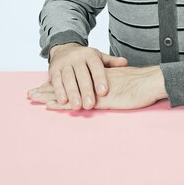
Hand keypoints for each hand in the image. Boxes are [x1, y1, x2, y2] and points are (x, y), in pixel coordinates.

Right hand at [27, 43, 128, 109]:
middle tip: (90, 105)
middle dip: (86, 90)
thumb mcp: (99, 57)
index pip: (96, 67)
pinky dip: (59, 91)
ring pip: (68, 79)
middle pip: (82, 75)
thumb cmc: (85, 57)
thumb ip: (111, 61)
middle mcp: (76, 58)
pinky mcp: (53, 69)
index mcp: (90, 55)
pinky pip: (56, 81)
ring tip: (77, 106)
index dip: (100, 79)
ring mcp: (64, 63)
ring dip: (72, 93)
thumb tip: (126, 62)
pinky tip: (63, 101)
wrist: (64, 47)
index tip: (104, 92)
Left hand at [28, 65, 166, 110]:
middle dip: (48, 89)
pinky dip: (62, 104)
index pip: (75, 79)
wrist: (152, 81)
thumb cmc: (143, 85)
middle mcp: (93, 83)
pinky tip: (50, 106)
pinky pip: (77, 102)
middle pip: (67, 85)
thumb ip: (114, 83)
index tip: (45, 86)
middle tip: (31, 93)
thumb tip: (109, 88)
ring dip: (49, 96)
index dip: (60, 83)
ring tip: (33, 98)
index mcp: (98, 78)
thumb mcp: (125, 82)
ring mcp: (95, 91)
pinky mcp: (100, 100)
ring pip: (68, 93)